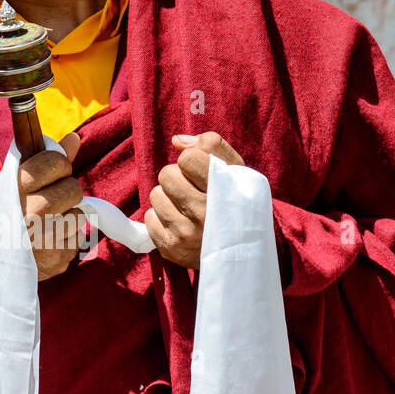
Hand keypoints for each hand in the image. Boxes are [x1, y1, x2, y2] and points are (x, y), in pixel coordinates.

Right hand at [18, 133, 83, 280]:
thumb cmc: (3, 212)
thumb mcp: (15, 183)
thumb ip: (46, 160)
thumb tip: (75, 138)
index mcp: (15, 189)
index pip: (56, 162)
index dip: (59, 164)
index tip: (53, 171)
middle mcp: (29, 213)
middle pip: (73, 188)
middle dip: (66, 190)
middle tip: (51, 197)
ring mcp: (43, 239)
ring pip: (79, 214)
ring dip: (68, 215)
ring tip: (47, 220)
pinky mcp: (55, 260)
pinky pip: (78, 238)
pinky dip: (67, 237)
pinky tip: (48, 239)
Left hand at [146, 131, 243, 268]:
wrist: (246, 252)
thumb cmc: (238, 203)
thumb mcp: (237, 171)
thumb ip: (211, 146)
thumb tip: (177, 141)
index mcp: (225, 192)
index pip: (188, 158)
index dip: (192, 161)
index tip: (202, 173)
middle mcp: (205, 214)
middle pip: (166, 174)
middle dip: (178, 179)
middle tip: (194, 191)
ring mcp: (186, 234)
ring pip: (156, 195)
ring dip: (169, 199)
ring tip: (188, 209)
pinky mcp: (171, 248)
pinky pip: (149, 218)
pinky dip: (161, 219)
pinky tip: (181, 224)